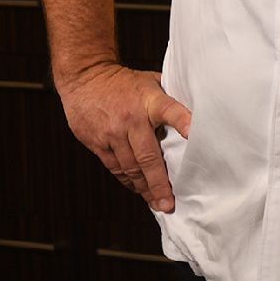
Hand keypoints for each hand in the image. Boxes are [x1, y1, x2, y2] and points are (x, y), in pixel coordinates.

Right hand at [58, 63, 191, 212]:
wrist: (84, 76)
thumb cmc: (123, 82)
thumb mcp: (150, 82)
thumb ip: (168, 99)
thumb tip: (195, 114)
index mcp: (149, 100)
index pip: (170, 110)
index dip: (183, 121)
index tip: (195, 133)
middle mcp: (130, 119)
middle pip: (148, 157)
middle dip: (159, 184)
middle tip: (168, 204)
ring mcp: (111, 132)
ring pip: (130, 168)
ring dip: (144, 188)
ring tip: (155, 202)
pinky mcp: (96, 141)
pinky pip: (114, 167)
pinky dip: (127, 180)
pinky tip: (137, 187)